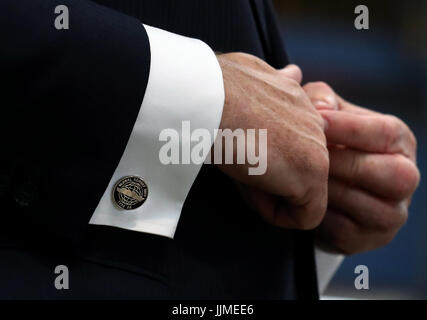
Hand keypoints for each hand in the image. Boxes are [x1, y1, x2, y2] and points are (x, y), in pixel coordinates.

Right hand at [215, 53, 328, 229]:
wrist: (207, 98)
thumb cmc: (215, 89)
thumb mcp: (251, 77)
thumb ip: (279, 81)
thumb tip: (294, 72)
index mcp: (300, 101)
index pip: (291, 145)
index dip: (264, 157)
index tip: (239, 151)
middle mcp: (315, 122)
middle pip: (295, 170)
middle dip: (268, 178)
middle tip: (238, 166)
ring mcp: (318, 149)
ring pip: (301, 193)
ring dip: (269, 192)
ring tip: (241, 174)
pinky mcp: (313, 176)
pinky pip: (304, 216)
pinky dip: (275, 213)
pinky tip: (249, 187)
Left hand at [303, 82, 420, 253]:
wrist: (324, 187)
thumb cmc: (328, 143)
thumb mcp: (328, 115)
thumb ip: (322, 100)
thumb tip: (320, 108)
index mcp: (399, 143)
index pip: (388, 133)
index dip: (351, 128)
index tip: (316, 122)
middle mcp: (406, 179)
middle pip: (393, 175)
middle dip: (345, 163)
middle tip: (308, 156)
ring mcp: (391, 214)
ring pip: (372, 208)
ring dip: (333, 192)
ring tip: (302, 178)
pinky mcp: (367, 239)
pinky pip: (346, 231)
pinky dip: (321, 217)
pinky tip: (301, 202)